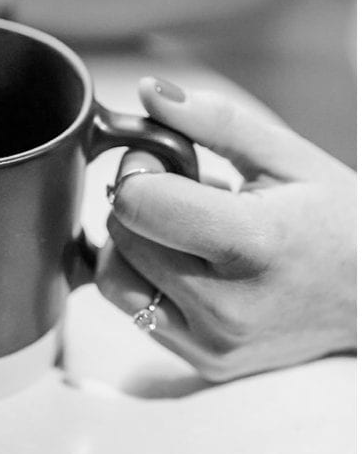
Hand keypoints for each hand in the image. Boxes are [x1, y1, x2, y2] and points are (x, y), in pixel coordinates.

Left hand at [98, 78, 356, 380]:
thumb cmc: (342, 221)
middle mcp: (227, 305)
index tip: (171, 160)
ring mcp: (215, 342)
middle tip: (190, 192)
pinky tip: (193, 264)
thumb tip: (147, 90)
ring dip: (136, 243)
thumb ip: (213, 120)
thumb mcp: (289, 157)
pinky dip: (147, 279)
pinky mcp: (207, 363)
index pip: (136, 201)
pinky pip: (134, 312)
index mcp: (251, 245)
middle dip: (140, 200)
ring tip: (191, 231)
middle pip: (121, 233)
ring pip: (114, 275)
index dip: (141, 168)